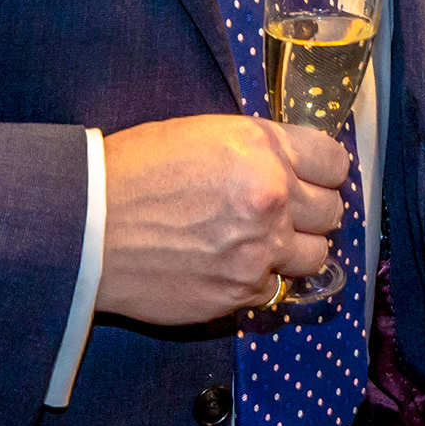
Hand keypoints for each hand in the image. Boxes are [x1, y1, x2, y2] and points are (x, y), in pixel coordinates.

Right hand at [96, 115, 348, 324]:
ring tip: (264, 240)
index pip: (335, 162)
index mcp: (265, 149)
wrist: (90, 226)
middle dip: (314, 209)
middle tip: (288, 209)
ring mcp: (259, 251)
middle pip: (332, 211)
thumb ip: (260, 149)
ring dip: (296, 247)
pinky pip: (272, 287)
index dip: (324, 170)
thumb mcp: (208, 132)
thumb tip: (293, 165)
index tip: (315, 176)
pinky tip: (227, 263)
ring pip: (315, 255)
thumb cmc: (140, 167)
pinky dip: (257, 277)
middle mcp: (272, 198)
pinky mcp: (238, 293)